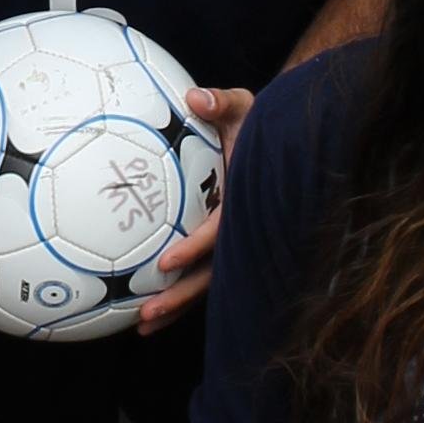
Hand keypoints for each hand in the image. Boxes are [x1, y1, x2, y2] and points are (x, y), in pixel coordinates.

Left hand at [137, 83, 253, 333]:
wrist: (280, 145)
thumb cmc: (258, 125)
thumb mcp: (245, 107)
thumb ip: (222, 102)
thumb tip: (196, 96)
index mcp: (246, 201)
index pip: (220, 230)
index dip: (196, 247)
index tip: (166, 262)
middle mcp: (243, 230)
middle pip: (212, 273)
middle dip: (181, 296)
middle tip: (147, 313)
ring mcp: (236, 244)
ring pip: (207, 284)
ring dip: (177, 306)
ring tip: (142, 326)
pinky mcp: (227, 249)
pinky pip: (203, 275)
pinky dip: (180, 296)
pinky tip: (148, 313)